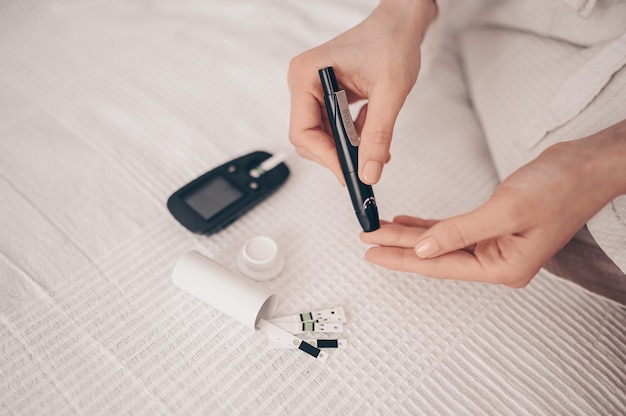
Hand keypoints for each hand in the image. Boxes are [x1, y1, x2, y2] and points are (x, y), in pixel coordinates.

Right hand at [287, 0, 436, 183]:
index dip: (326, 156)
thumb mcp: (390, 92)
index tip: (350, 172)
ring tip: (376, 145)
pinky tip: (372, 131)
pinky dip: (354, 137)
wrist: (402, 23)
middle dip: (338, 154)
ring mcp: (315, 90)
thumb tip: (369, 172)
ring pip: (323, 137)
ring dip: (349, 147)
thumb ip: (378, 135)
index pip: (303, 131)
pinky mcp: (327, 96)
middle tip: (366, 165)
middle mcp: (305, 82)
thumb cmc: (392, 41)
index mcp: (308, 75)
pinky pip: (334, 128)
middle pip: (309, 138)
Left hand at [361, 121, 625, 286]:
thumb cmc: (561, 187)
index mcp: (504, 267)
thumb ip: (460, 232)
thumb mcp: (506, 210)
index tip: (373, 252)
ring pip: (442, 241)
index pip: (440, 266)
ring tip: (380, 228)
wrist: (588, 164)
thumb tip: (422, 249)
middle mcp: (499, 260)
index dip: (403, 259)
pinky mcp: (495, 225)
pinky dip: (429, 224)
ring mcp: (497, 244)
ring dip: (411, 234)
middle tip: (367, 239)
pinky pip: (453, 228)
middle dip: (400, 246)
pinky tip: (408, 220)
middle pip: (437, 255)